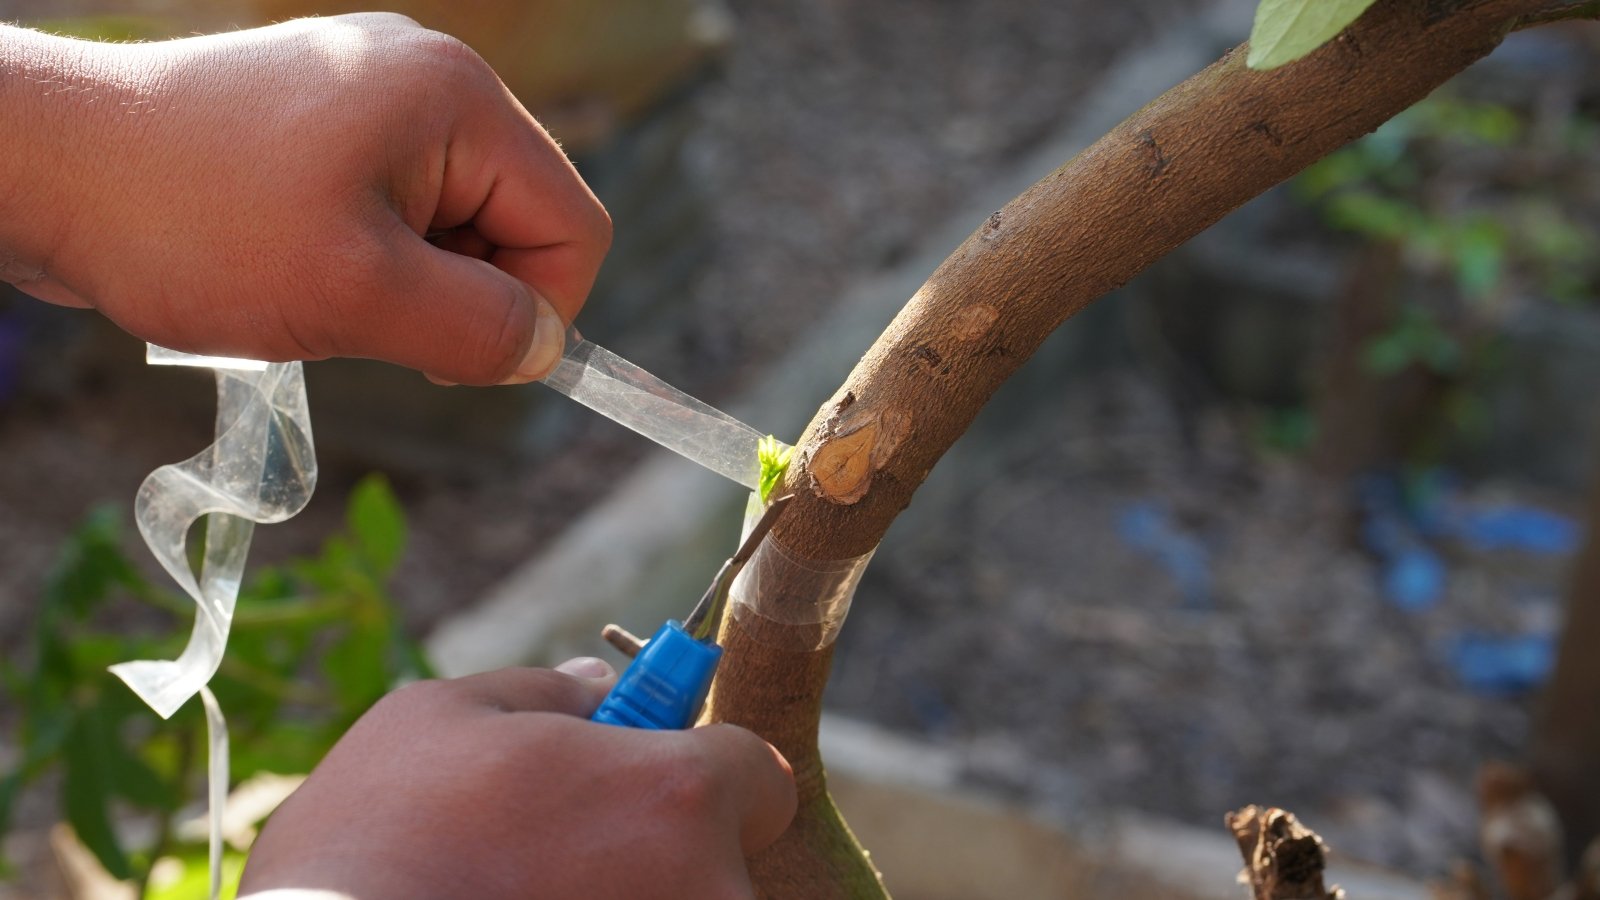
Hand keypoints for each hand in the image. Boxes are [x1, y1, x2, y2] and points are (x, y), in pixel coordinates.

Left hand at [0, 14, 609, 383]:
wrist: (44, 166)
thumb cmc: (194, 223)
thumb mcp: (358, 296)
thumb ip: (477, 329)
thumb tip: (540, 349)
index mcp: (459, 100)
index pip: (572, 225)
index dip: (540, 311)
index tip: (456, 357)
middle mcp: (429, 79)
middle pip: (517, 222)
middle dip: (462, 294)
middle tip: (371, 321)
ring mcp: (374, 94)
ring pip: (455, 224)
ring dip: (409, 284)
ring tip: (319, 290)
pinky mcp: (327, 121)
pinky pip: (396, 208)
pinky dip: (368, 259)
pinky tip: (298, 268)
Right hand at [238, 659, 796, 899]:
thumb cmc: (373, 843)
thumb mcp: (441, 719)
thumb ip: (547, 691)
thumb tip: (603, 684)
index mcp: (675, 798)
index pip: (760, 775)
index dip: (703, 771)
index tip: (648, 782)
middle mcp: (706, 893)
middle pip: (724, 858)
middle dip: (660, 846)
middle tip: (566, 849)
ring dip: (629, 893)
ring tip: (529, 890)